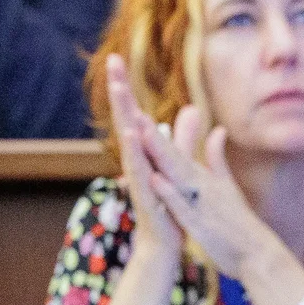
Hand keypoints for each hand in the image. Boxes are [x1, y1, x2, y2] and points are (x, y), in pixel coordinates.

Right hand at [105, 55, 186, 257]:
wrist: (164, 246)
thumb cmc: (168, 208)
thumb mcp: (178, 165)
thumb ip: (183, 137)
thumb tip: (192, 108)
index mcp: (145, 153)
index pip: (134, 114)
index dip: (126, 88)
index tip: (116, 57)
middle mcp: (138, 162)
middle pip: (126, 120)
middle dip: (120, 91)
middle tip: (111, 61)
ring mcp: (139, 178)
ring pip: (129, 142)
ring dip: (125, 115)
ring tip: (119, 89)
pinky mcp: (145, 196)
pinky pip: (140, 171)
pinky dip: (136, 152)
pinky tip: (133, 133)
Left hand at [139, 106, 303, 304]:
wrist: (258, 253)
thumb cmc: (239, 223)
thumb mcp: (228, 184)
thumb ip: (218, 158)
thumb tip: (218, 130)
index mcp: (202, 178)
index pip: (176, 153)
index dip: (156, 135)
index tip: (137, 113)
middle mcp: (200, 186)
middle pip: (174, 157)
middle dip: (155, 136)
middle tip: (134, 112)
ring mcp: (200, 204)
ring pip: (177, 175)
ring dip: (161, 155)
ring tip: (144, 133)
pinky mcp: (200, 224)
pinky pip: (182, 206)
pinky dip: (169, 192)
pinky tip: (156, 178)